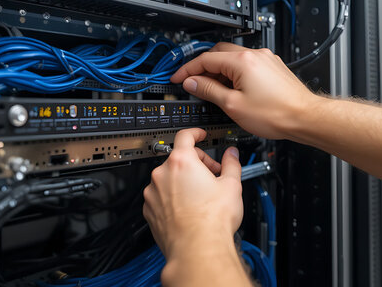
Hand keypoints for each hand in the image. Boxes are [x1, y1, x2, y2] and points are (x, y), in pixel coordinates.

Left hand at [142, 128, 242, 260]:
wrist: (197, 249)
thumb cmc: (211, 220)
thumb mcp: (232, 185)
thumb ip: (231, 164)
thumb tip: (231, 155)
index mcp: (182, 161)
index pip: (186, 136)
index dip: (195, 133)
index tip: (200, 136)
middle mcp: (162, 174)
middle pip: (179, 159)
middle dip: (196, 165)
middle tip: (212, 177)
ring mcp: (153, 192)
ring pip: (168, 179)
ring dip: (182, 182)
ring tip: (200, 198)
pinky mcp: (149, 209)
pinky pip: (161, 196)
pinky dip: (172, 198)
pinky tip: (188, 210)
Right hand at [171, 42, 319, 139]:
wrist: (305, 118)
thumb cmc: (276, 114)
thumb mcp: (232, 105)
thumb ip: (208, 91)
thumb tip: (192, 83)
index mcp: (242, 61)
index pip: (205, 59)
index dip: (187, 69)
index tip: (178, 78)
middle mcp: (255, 54)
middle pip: (218, 54)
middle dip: (202, 68)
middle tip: (192, 83)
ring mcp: (265, 59)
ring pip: (232, 59)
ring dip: (219, 72)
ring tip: (214, 92)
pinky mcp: (272, 67)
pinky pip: (246, 65)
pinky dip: (234, 74)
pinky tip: (233, 90)